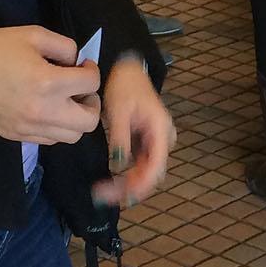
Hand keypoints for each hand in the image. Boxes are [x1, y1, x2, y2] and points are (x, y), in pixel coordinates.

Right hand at [0, 27, 101, 144]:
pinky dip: (56, 127)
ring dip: (75, 118)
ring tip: (65, 100)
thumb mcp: (33, 34)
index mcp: (48, 83)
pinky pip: (50, 140)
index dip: (91, 70)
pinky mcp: (16, 136)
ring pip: (72, 137)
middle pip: (89, 122)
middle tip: (80, 88)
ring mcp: (28, 128)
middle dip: (91, 102)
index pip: (91, 84)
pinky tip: (47, 109)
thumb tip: (77, 63)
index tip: (81, 64)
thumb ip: (65, 46)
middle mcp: (42, 112)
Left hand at [95, 55, 174, 207]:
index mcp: (161, 130)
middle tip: (102, 195)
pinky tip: (109, 181)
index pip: (156, 166)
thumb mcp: (119, 111)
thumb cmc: (125, 86)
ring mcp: (155, 143)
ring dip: (126, 185)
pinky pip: (139, 166)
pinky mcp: (146, 144)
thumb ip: (120, 138)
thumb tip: (117, 166)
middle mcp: (163, 140)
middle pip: (152, 174)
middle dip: (129, 188)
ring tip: (102, 191)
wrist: (129, 71)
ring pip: (145, 173)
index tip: (119, 194)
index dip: (139, 184)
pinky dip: (125, 176)